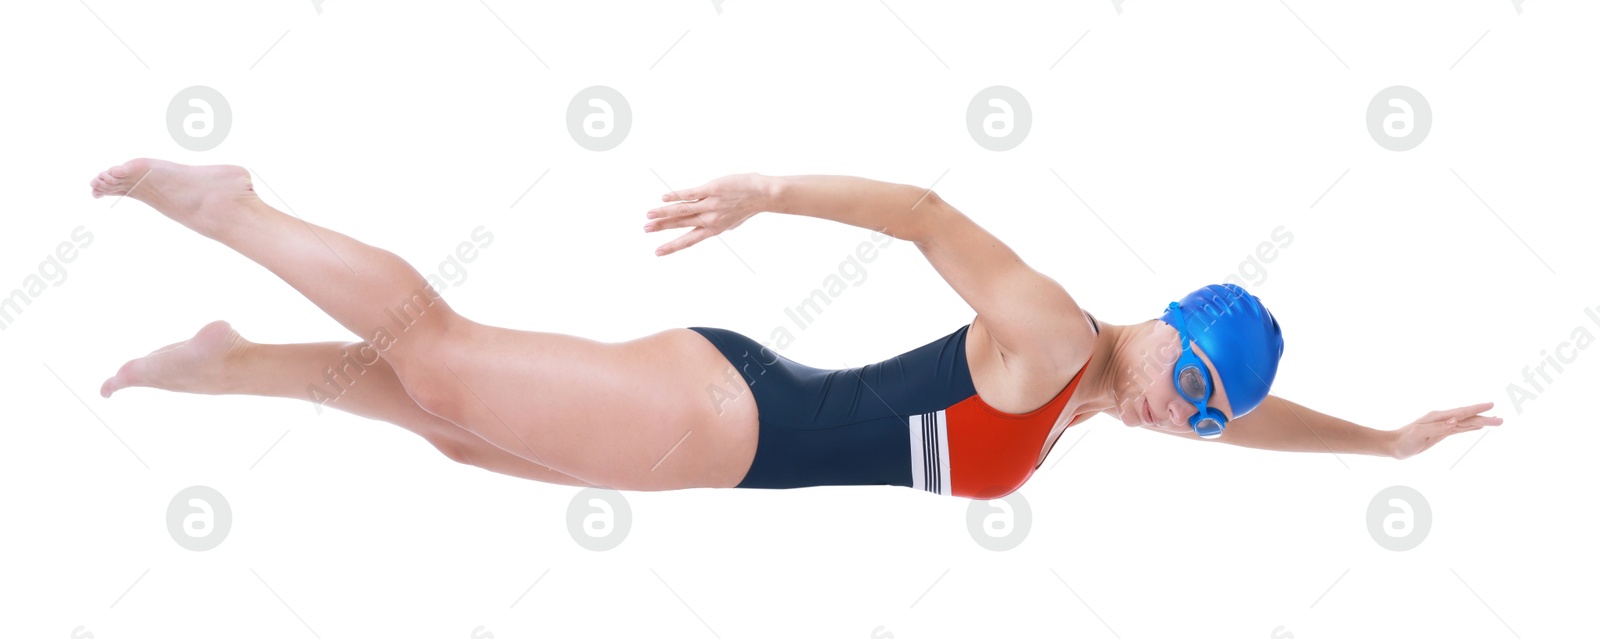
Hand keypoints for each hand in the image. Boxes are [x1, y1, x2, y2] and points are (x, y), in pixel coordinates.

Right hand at [644, 173, 769, 255]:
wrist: (763, 194)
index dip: (673, 246)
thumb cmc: (747, 206)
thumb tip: (706, 225)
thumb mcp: (732, 221)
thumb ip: (717, 224)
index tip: (658, 252)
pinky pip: (690, 194)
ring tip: (649, 215)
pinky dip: (676, 196)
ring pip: (683, 210)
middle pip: (681, 224)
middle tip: (645, 229)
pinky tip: (664, 198)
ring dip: (664, 213)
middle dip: (662, 228)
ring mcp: (710, 204)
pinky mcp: (712, 190)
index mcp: (714, 229)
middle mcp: (710, 219)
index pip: (689, 240)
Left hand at [1390, 402, 1503, 459]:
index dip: (1476, 409)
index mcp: (1438, 417)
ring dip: (1481, 422)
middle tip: (1501, 420)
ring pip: (1466, 423)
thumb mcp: (1419, 434)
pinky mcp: (1441, 433)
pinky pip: (1459, 429)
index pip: (1461, 413)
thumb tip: (1455, 421)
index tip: (1491, 405)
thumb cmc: (1405, 440)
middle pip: (1467, 418)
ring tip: (1496, 421)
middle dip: (1484, 418)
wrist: (1394, 445)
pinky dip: (1470, 427)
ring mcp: (1443, 426)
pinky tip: (1478, 426)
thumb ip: (1438, 428)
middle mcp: (1442, 419)